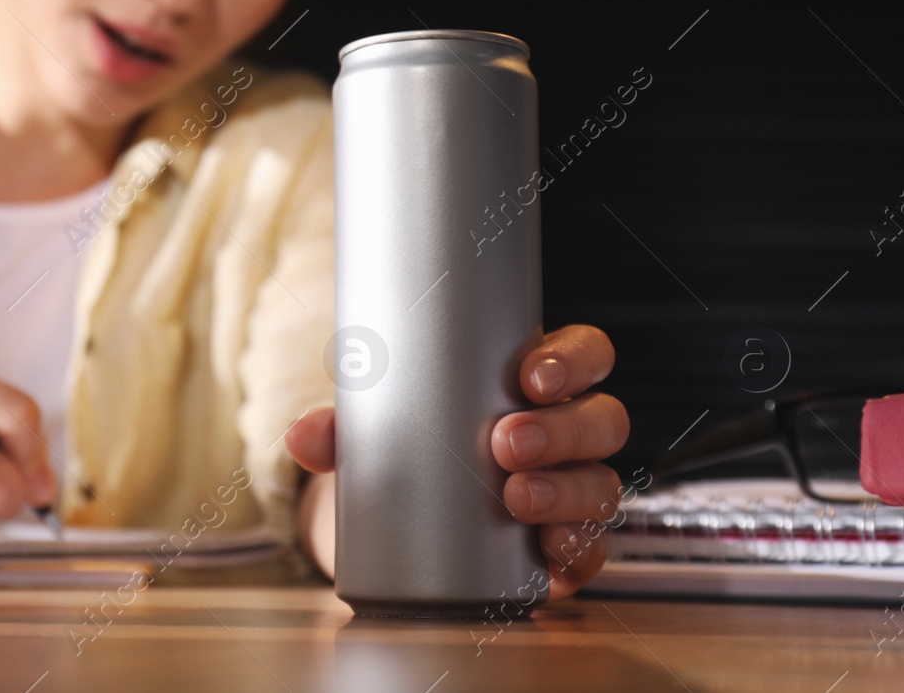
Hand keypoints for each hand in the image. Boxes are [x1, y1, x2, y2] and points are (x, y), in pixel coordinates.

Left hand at [286, 324, 628, 599]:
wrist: (407, 521)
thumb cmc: (412, 444)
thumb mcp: (380, 427)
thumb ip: (341, 429)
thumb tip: (302, 435)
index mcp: (535, 379)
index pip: (583, 353)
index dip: (571, 359)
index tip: (529, 375)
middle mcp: (568, 431)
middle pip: (601, 418)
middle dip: (560, 429)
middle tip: (504, 444)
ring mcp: (574, 488)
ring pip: (600, 483)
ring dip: (564, 490)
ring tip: (513, 499)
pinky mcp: (569, 546)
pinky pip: (592, 546)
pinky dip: (576, 548)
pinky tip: (548, 550)